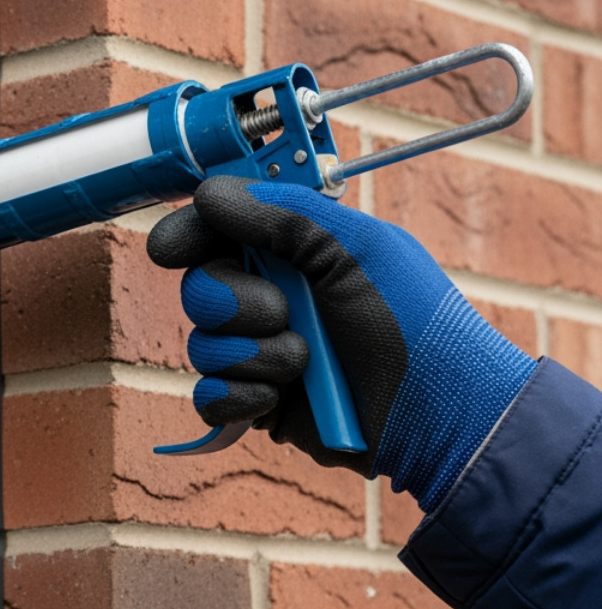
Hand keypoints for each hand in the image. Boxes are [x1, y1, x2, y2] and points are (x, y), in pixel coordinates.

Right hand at [147, 175, 535, 508]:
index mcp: (294, 253)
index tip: (172, 249)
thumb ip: (284, 214)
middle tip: (282, 312)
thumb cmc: (412, 322)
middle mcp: (270, 299)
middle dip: (233, 303)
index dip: (189, 234)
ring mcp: (260, 352)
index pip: (218, 231)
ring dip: (252, 354)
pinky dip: (237, 397)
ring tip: (304, 364)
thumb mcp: (358, 250)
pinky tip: (275, 398)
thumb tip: (209, 193)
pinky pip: (207, 397)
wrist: (435, 414)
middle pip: (199, 289)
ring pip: (202, 346)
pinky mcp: (257, 403)